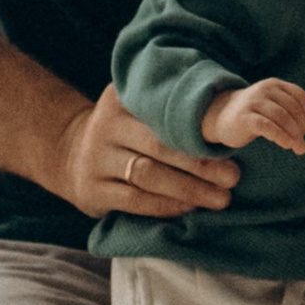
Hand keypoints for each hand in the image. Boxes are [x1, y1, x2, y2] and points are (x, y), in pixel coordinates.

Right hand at [56, 82, 238, 222]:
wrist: (70, 154)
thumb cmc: (128, 130)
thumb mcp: (139, 108)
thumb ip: (172, 107)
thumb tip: (232, 118)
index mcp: (124, 97)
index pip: (166, 110)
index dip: (201, 126)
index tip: (232, 140)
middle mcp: (107, 124)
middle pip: (160, 144)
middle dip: (201, 163)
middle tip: (234, 176)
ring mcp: (96, 158)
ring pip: (147, 174)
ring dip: (188, 188)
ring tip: (221, 198)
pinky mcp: (91, 189)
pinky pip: (134, 200)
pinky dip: (165, 205)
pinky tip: (189, 208)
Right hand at [200, 77, 304, 154]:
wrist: (221, 116)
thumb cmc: (253, 116)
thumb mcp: (272, 111)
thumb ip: (289, 122)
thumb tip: (303, 147)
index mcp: (275, 85)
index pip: (300, 96)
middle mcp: (265, 89)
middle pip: (292, 108)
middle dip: (301, 128)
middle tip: (302, 145)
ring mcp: (254, 101)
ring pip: (282, 117)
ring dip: (294, 135)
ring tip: (298, 148)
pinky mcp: (245, 117)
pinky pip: (268, 126)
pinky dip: (281, 136)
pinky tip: (287, 145)